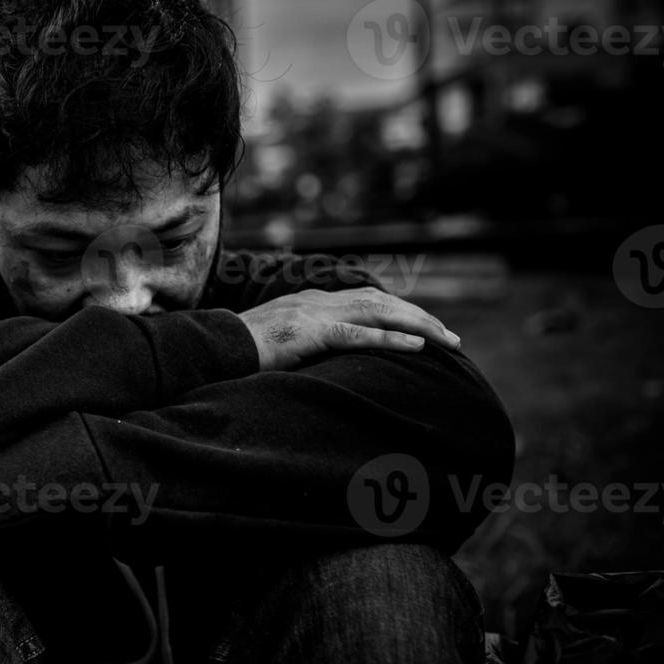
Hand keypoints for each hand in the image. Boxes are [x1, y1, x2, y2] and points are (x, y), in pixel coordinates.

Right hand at [237, 286, 460, 371]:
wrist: (211, 347)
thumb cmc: (239, 352)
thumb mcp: (280, 344)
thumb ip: (304, 344)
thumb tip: (325, 364)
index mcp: (311, 302)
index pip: (367, 300)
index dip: (402, 312)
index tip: (428, 329)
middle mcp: (318, 301)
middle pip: (382, 302)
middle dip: (421, 318)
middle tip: (453, 339)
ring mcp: (313, 314)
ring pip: (379, 314)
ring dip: (418, 326)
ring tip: (447, 341)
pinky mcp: (308, 332)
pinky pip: (358, 335)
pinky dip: (391, 340)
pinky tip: (418, 347)